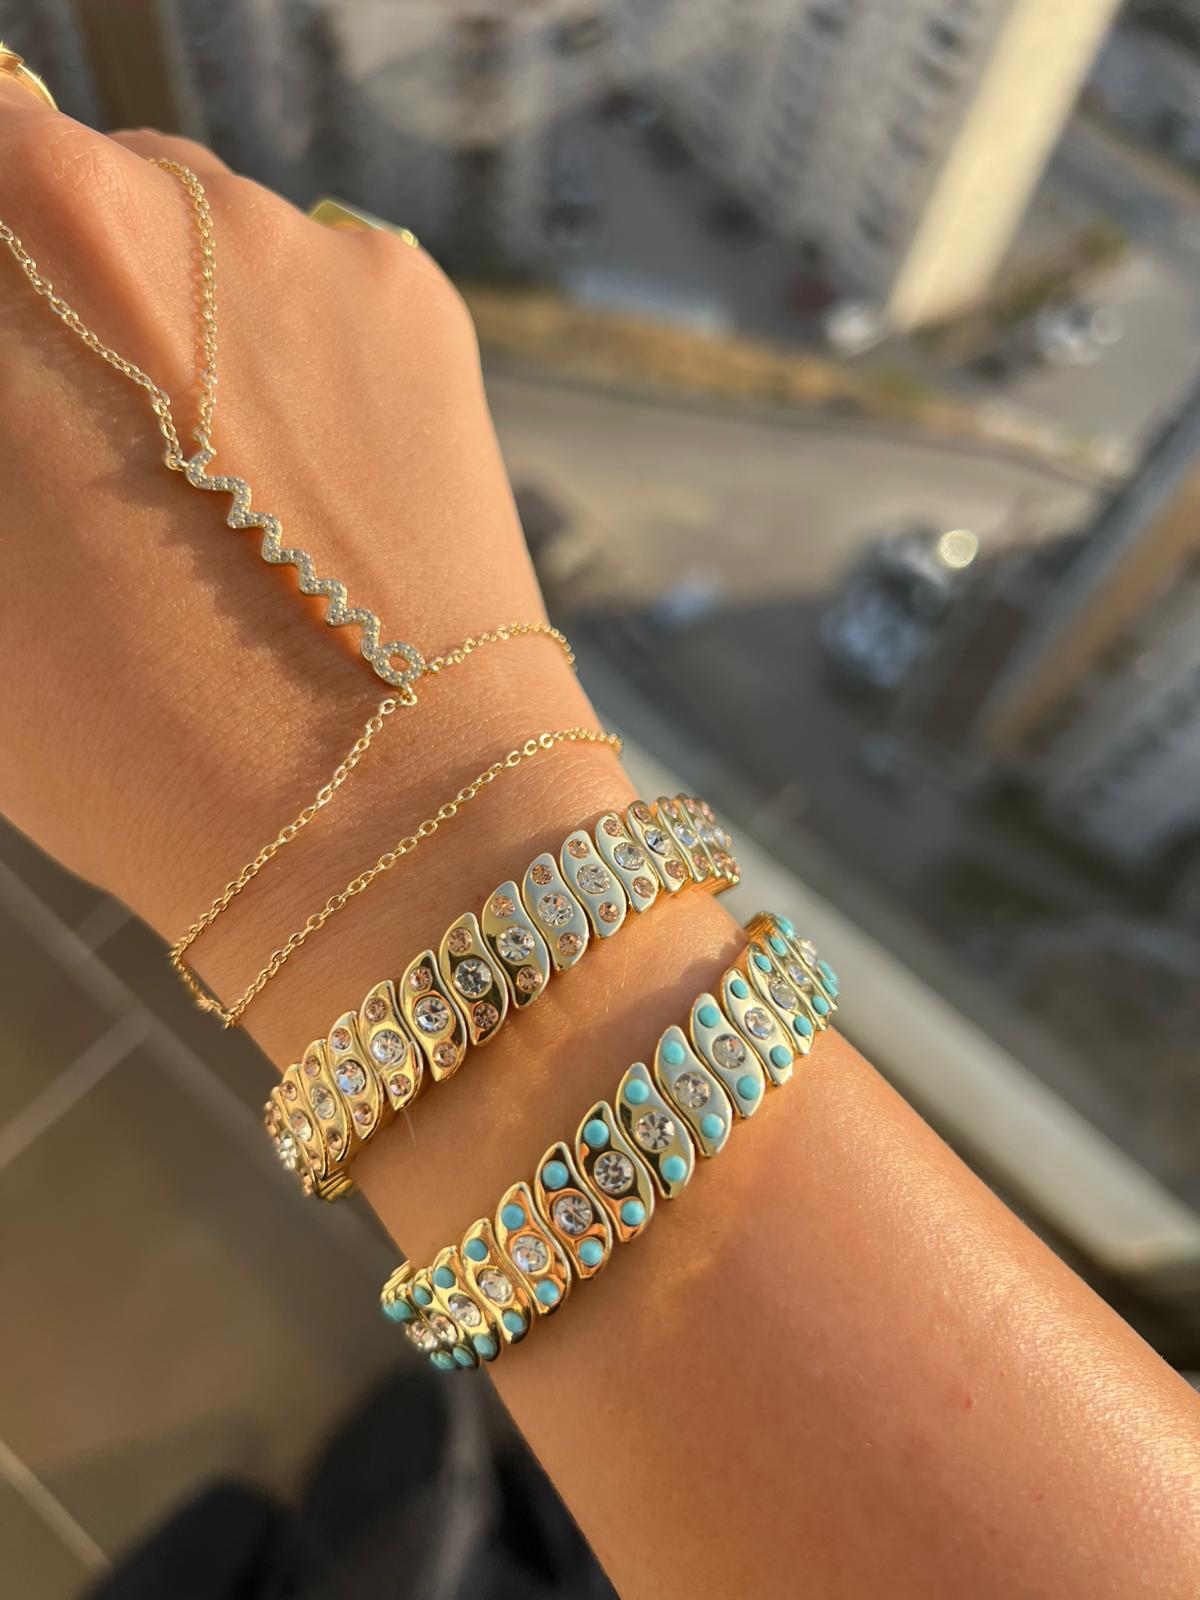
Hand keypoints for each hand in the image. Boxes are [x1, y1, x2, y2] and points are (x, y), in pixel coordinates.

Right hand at [0, 86, 603, 1004]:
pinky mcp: (416, 297)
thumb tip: (24, 375)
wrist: (380, 813)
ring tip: (202, 479)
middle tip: (89, 448)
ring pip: (197, 232)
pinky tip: (297, 478)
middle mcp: (159, 197)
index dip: (1, 308)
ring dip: (179, 317)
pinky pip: (310, 282)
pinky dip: (287, 351)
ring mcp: (305, 240)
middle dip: (62, 298)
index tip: (25, 389)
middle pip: (70, 192)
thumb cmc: (127, 729)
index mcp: (19, 242)